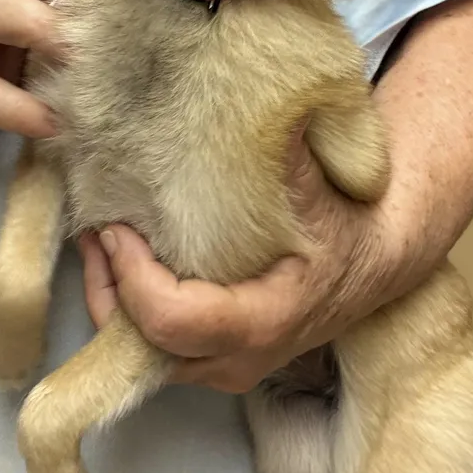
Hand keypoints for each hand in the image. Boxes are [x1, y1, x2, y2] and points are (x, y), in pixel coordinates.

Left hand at [81, 132, 403, 392]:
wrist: (374, 261)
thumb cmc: (347, 225)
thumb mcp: (321, 187)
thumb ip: (286, 153)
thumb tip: (264, 105)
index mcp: (263, 322)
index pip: (170, 320)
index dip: (132, 274)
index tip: (118, 225)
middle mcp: (237, 359)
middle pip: (140, 343)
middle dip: (109, 284)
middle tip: (98, 225)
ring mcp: (221, 366)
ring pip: (137, 349)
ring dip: (112, 293)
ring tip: (104, 233)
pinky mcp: (210, 358)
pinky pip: (150, 344)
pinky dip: (129, 302)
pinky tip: (125, 253)